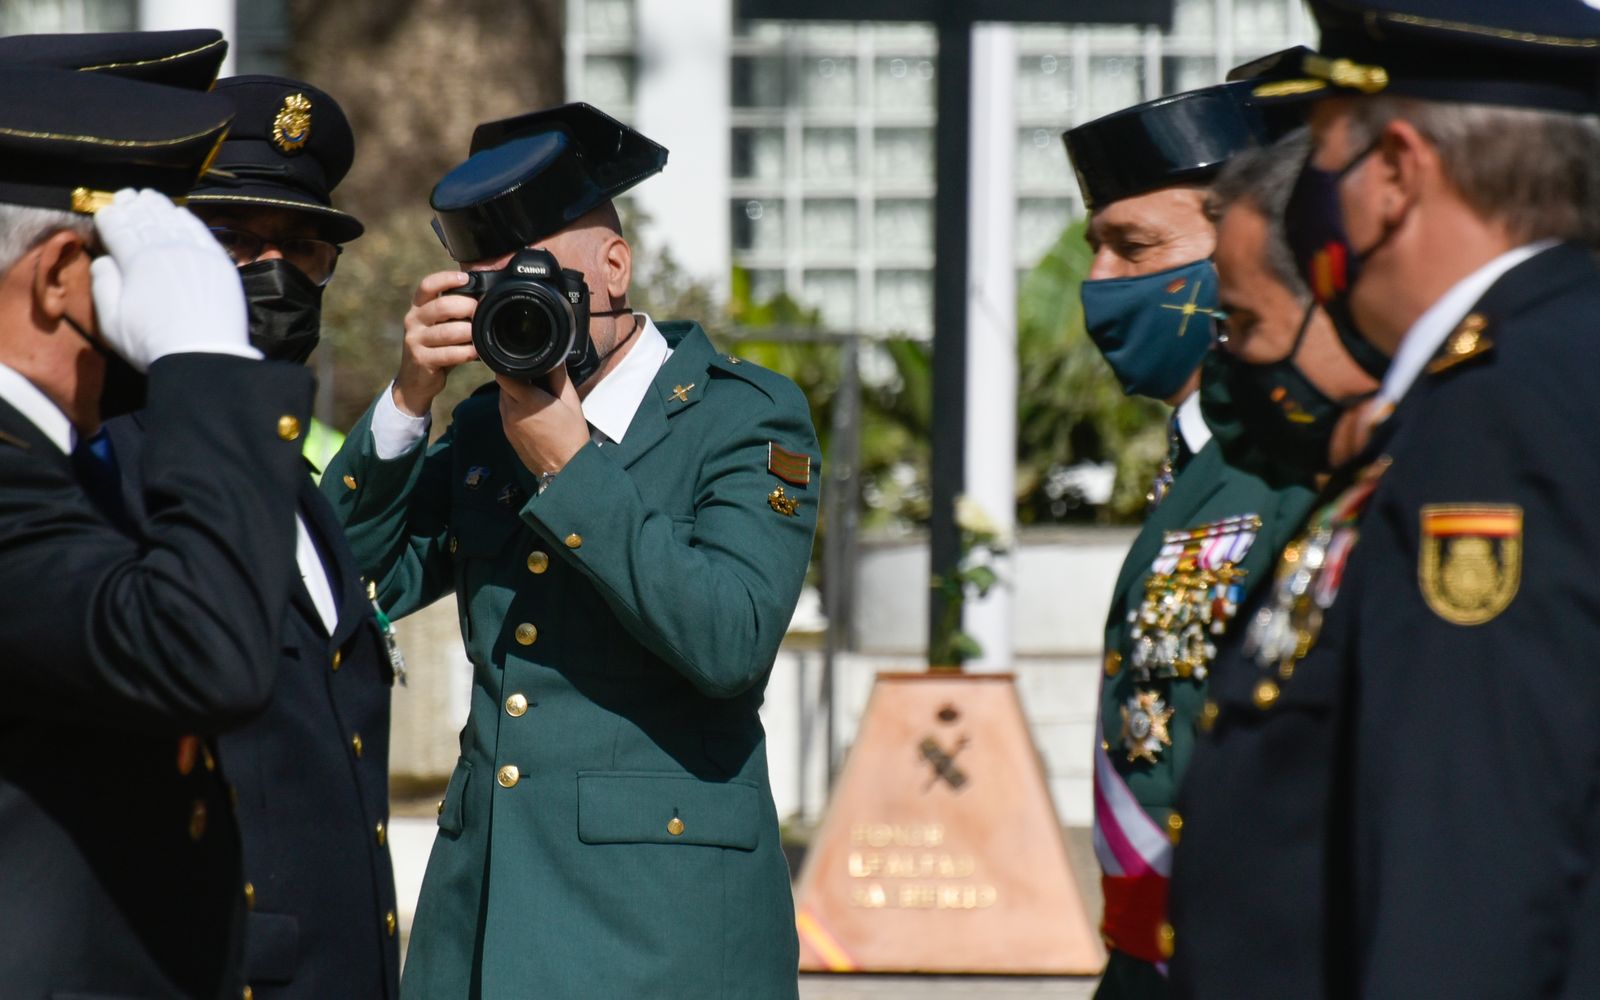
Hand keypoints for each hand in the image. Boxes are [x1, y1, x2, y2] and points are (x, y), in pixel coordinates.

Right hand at [90, 188, 248, 371]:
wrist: (203, 357)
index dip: (110, 217)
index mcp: (137, 261)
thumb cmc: (152, 343)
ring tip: (149, 197)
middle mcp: (167, 250)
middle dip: (133, 205)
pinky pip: (201, 231)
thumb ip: (104, 284)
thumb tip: (105, 259)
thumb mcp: (111, 320)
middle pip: (146, 220)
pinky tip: (180, 213)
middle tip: (127, 195)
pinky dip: (187, 219)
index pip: (119, 229)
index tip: (105, 209)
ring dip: (158, 206)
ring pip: (173, 220)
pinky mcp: (220, 262)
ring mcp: (196, 253)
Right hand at [392, 270, 476, 417]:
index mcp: (418, 307)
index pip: (427, 285)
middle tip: (480, 313)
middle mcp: (413, 320)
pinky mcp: (421, 359)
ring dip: (468, 332)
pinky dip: (466, 352)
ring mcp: (415, 340)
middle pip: (442, 306)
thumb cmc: (435, 347)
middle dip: (467, 307)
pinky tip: (475, 353)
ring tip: (479, 335)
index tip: (466, 278)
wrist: (415, 380)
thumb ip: (453, 312)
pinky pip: (449, 353)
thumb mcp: (440, 325)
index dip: (446, 278)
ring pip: (447, 331)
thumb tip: (483, 297)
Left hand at [497, 365, 589, 476]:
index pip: (504, 375)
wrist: (565, 468)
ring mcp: (508, 425)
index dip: (513, 367)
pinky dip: (515, 408)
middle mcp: (512, 412)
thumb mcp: (570, 401)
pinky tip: (532, 413)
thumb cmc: (571, 436)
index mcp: (528, 401)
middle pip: (503, 385)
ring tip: (535, 398)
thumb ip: (558, 377)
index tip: (525, 367)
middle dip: (516, 380)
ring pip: (503, 399)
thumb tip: (553, 359)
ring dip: (515, 394)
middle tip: (535, 382)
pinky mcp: (508, 435)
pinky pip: (506, 414)